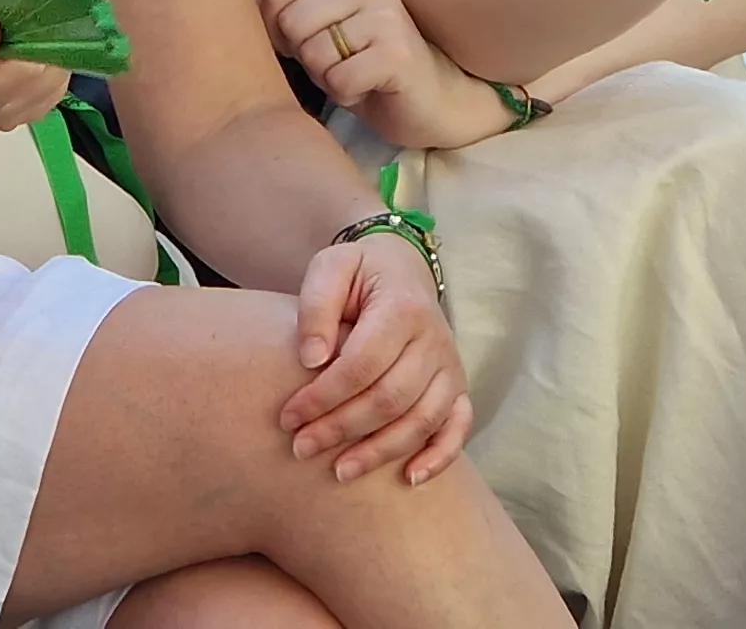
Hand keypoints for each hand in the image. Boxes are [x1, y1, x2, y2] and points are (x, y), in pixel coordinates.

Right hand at [0, 0, 70, 131]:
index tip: (29, 7)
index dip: (36, 40)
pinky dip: (50, 59)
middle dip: (47, 42)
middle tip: (27, 8)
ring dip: (51, 50)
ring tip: (22, 23)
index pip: (23, 75)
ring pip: (56, 85)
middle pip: (46, 82)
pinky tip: (27, 39)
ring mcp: (10, 114)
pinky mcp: (23, 107)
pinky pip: (54, 85)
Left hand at [260, 0, 509, 151]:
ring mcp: (386, 15)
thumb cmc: (370, 70)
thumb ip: (287, 15)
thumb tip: (238, 9)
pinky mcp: (397, 52)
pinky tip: (372, 89)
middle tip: (339, 65)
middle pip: (290, 23)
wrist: (436, 103)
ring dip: (328, 78)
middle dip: (305, 57)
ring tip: (357, 75)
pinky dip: (348, 96)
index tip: (303, 46)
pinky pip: (338, 80)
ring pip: (313, 54)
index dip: (275, 29)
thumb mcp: (323, 34)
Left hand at [280, 231, 473, 486]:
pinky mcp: (457, 386)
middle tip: (300, 448)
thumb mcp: (331, 267)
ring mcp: (451, 366)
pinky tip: (409, 479)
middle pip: (390, 398)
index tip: (288, 417)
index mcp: (403, 308)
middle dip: (342, 429)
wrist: (402, 266)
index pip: (362, 364)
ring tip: (339, 472)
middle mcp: (435, 340)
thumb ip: (316, 305)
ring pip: (421, 420)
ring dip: (380, 452)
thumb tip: (312, 359)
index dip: (323, 396)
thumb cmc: (359, 272)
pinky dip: (439, 457)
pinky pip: (458, 427)